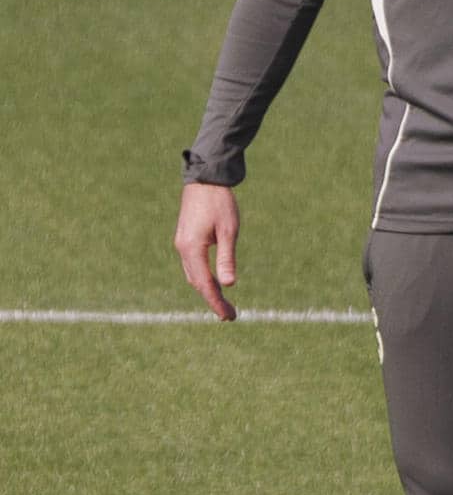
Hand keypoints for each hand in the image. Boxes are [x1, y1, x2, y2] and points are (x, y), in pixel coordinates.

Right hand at [174, 182, 240, 320]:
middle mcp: (183, 248)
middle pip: (197, 282)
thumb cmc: (220, 202)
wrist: (205, 178)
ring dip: (207, 289)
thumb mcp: (229, 231)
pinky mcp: (185, 238)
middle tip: (230, 315)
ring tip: (224, 303)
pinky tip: (215, 282)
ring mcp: (182, 243)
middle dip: (212, 299)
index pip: (204, 283)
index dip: (216, 302)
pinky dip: (203, 277)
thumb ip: (227, 258)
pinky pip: (192, 264)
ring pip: (193, 274)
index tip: (229, 316)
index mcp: (192, 248)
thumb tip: (228, 285)